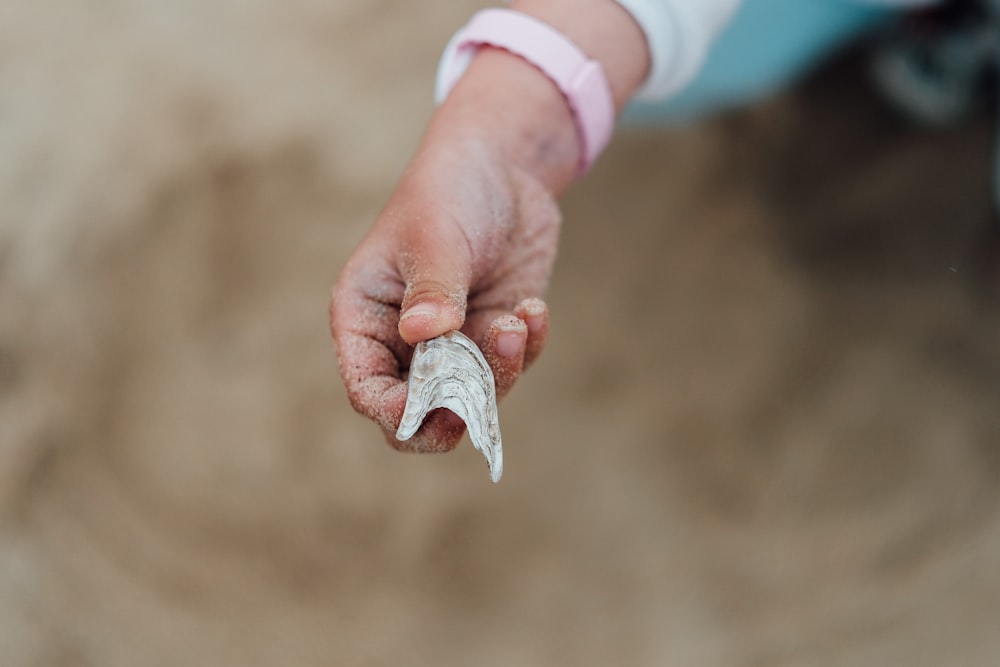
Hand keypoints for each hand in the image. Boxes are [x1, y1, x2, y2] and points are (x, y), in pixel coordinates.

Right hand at [330, 136, 558, 452]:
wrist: (503, 166)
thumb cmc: (447, 192)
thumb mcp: (436, 238)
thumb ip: (433, 289)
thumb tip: (424, 334)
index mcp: (365, 319)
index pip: (370, 391)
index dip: (399, 412)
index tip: (439, 409)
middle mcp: (403, 341)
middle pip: (420, 412)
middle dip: (453, 412)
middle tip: (481, 398)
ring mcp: (452, 342)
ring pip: (472, 395)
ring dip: (500, 369)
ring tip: (517, 320)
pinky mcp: (493, 333)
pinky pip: (511, 367)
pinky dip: (527, 347)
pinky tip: (534, 309)